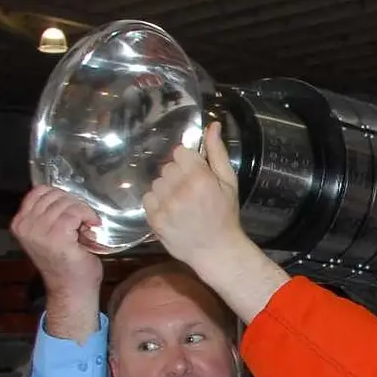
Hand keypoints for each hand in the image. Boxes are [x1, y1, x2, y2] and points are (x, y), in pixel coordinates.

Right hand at [10, 186, 103, 299]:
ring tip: (87, 226)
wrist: (72, 291)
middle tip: (83, 220)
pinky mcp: (57, 236)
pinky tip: (93, 226)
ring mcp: (40, 231)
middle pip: (54, 195)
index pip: (39, 191)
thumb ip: (46, 216)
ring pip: (66, 203)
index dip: (61, 196)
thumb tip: (63, 196)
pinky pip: (75, 212)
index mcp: (20, 223)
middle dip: (73, 204)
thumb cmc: (65, 266)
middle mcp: (26, 226)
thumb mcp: (47, 235)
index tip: (73, 209)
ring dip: (83, 211)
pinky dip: (88, 216)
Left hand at [143, 122, 244, 273]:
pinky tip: (171, 212)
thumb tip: (212, 125)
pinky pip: (148, 198)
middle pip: (167, 167)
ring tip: (181, 204)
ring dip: (166, 190)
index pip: (180, 152)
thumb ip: (217, 153)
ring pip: (157, 182)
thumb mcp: (228, 183)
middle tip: (190, 193)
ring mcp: (166, 205)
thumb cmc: (225, 216)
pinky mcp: (155, 219)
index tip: (195, 175)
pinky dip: (157, 203)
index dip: (188, 163)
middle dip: (177, 176)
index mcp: (200, 178)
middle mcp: (181, 189)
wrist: (216, 251)